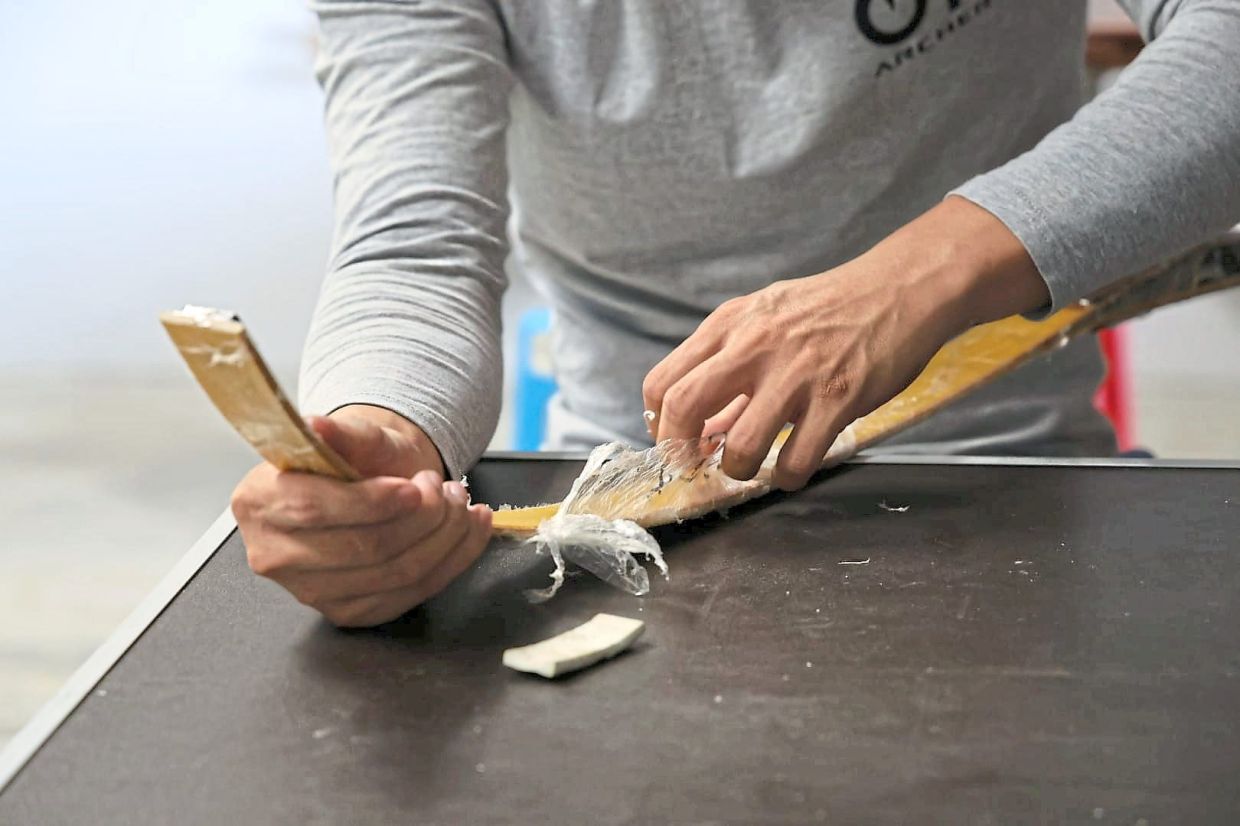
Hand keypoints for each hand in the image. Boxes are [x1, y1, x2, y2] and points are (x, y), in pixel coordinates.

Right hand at [231, 405, 491, 626]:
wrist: (369, 484)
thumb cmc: (356, 459)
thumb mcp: (354, 434)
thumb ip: (342, 433)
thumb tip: (318, 425)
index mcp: (260, 501)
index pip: (313, 508)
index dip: (372, 500)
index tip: (414, 487)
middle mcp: (275, 555)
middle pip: (363, 547)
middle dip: (422, 517)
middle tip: (447, 487)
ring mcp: (311, 592)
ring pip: (396, 574)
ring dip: (445, 537)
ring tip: (461, 502)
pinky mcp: (350, 612)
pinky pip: (412, 594)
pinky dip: (453, 561)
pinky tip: (471, 530)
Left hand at [643, 197, 1048, 490]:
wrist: (898, 290)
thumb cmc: (828, 308)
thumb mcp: (765, 320)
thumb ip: (728, 369)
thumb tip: (701, 428)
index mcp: (729, 325)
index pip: (663, 381)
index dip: (659, 423)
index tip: (675, 441)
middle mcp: (754, 346)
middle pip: (684, 406)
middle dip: (681, 450)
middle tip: (697, 465)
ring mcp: (796, 374)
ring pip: (740, 446)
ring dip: (739, 470)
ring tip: (752, 467)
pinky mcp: (837, 399)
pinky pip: (796, 461)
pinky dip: (787, 478)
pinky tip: (792, 468)